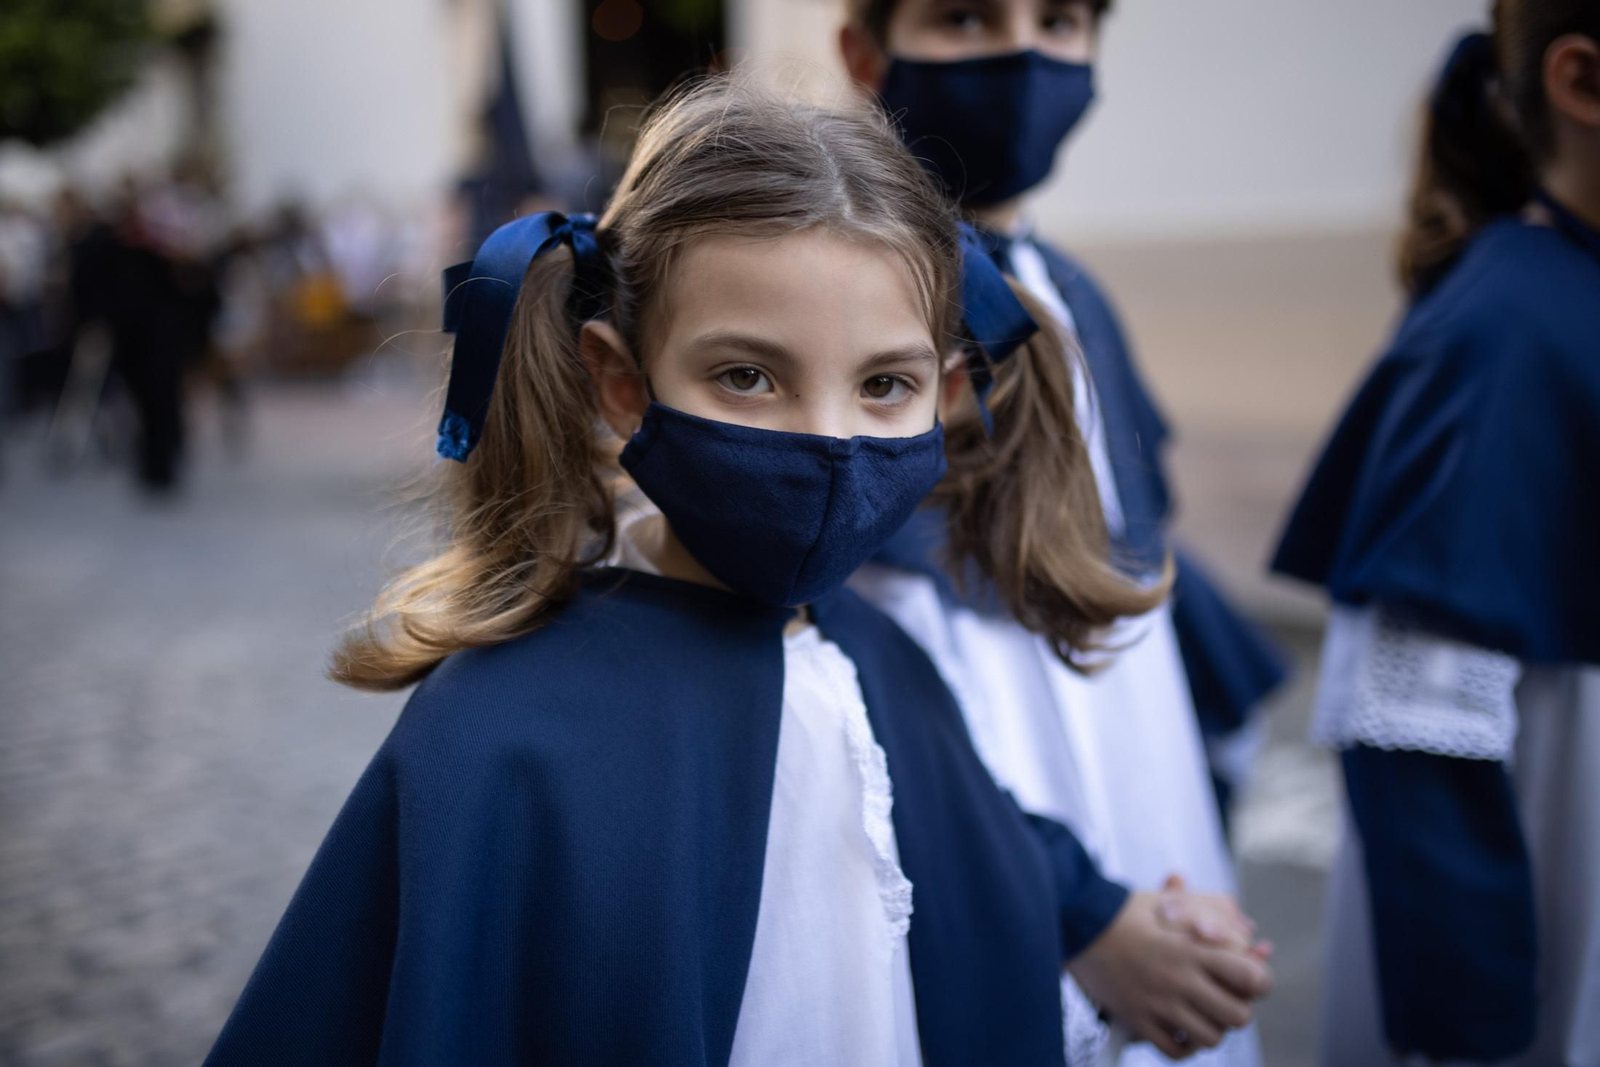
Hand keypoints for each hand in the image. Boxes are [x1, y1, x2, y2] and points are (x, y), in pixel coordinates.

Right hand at [1067, 891, 1274, 1059]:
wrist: (1080, 923)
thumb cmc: (1130, 912)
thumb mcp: (1175, 905)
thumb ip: (1216, 918)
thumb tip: (1254, 936)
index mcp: (1193, 948)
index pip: (1252, 978)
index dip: (1260, 981)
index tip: (1250, 978)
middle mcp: (1180, 979)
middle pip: (1238, 1016)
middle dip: (1236, 1009)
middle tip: (1222, 998)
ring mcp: (1158, 1003)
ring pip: (1210, 1038)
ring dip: (1210, 1029)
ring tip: (1199, 1013)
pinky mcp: (1137, 1020)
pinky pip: (1175, 1051)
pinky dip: (1183, 1045)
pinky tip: (1178, 1028)